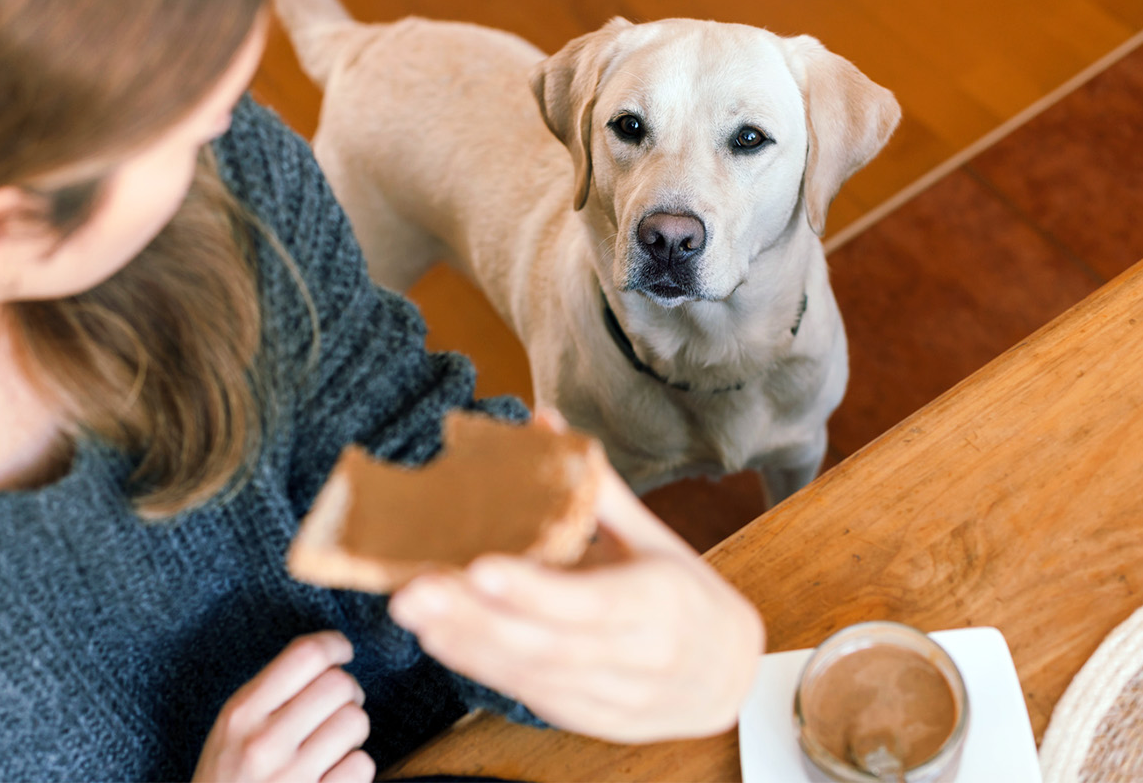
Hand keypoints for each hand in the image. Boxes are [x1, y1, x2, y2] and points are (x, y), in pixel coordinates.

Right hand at [193, 631, 374, 782]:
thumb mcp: (231, 730)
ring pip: (355, 722)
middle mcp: (264, 744)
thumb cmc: (229, 779)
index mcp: (240, 714)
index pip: (305, 655)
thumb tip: (328, 655)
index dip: (335, 645)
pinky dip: (354, 768)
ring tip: (330, 745)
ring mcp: (291, 778)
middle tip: (336, 707)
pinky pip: (361, 765)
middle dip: (346, 693)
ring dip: (352, 732)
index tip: (342, 651)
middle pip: (339, 684)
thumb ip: (270, 693)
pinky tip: (332, 775)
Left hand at [388, 413, 764, 743]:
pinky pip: (531, 696)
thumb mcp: (655, 536)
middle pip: (545, 643)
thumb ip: (594, 485)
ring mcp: (615, 697)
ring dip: (466, 645)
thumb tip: (543, 422)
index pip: (589, 601)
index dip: (532, 591)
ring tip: (414, 613)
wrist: (730, 675)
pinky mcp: (591, 720)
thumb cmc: (685, 594)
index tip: (479, 567)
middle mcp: (638, 657)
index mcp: (660, 602)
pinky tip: (442, 640)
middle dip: (473, 619)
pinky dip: (482, 669)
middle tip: (412, 590)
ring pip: (531, 676)